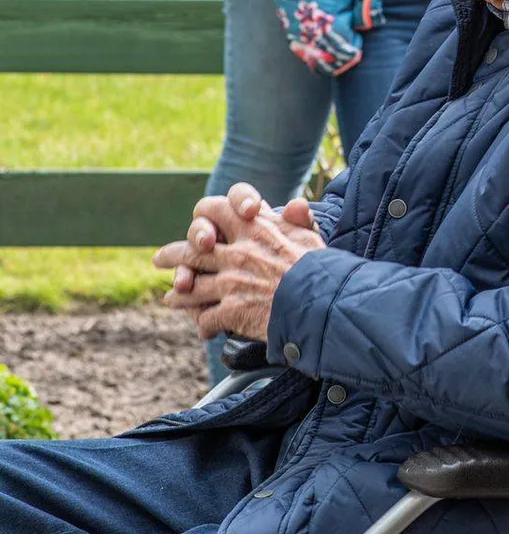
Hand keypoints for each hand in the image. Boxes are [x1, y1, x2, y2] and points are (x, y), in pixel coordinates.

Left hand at [153, 183, 322, 341]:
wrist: (324, 303)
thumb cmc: (321, 270)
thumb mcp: (310, 237)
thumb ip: (299, 220)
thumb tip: (296, 203)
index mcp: (255, 229)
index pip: (217, 210)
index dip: (205, 217)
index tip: (202, 226)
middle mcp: (237, 252)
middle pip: (193, 249)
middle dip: (173, 255)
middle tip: (159, 259)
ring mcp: (231, 282)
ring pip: (192, 286)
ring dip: (180, 293)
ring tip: (171, 298)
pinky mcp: (231, 311)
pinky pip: (206, 318)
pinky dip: (204, 325)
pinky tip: (203, 329)